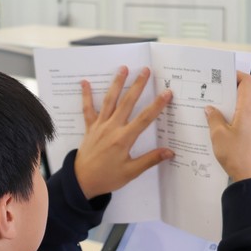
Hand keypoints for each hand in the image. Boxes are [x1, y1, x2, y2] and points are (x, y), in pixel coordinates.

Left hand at [73, 66, 173, 199]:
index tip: (167, 93)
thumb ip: (150, 160)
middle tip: (146, 70)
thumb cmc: (107, 178)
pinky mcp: (90, 127)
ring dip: (117, 83)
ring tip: (123, 68)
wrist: (81, 182)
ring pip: (110, 100)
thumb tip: (170, 152)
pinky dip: (86, 95)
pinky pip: (87, 109)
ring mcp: (100, 126)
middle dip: (138, 85)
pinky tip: (84, 82)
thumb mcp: (131, 172)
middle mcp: (112, 128)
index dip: (157, 105)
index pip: (144, 118)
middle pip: (128, 102)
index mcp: (124, 139)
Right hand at [206, 72, 250, 181]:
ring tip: (212, 105)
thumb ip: (213, 117)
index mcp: (248, 108)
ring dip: (229, 102)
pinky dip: (232, 114)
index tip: (222, 74)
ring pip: (244, 104)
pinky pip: (243, 116)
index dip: (235, 74)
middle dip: (229, 88)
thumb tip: (210, 109)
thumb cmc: (237, 155)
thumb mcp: (218, 134)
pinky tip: (218, 121)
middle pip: (246, 91)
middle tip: (213, 88)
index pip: (247, 81)